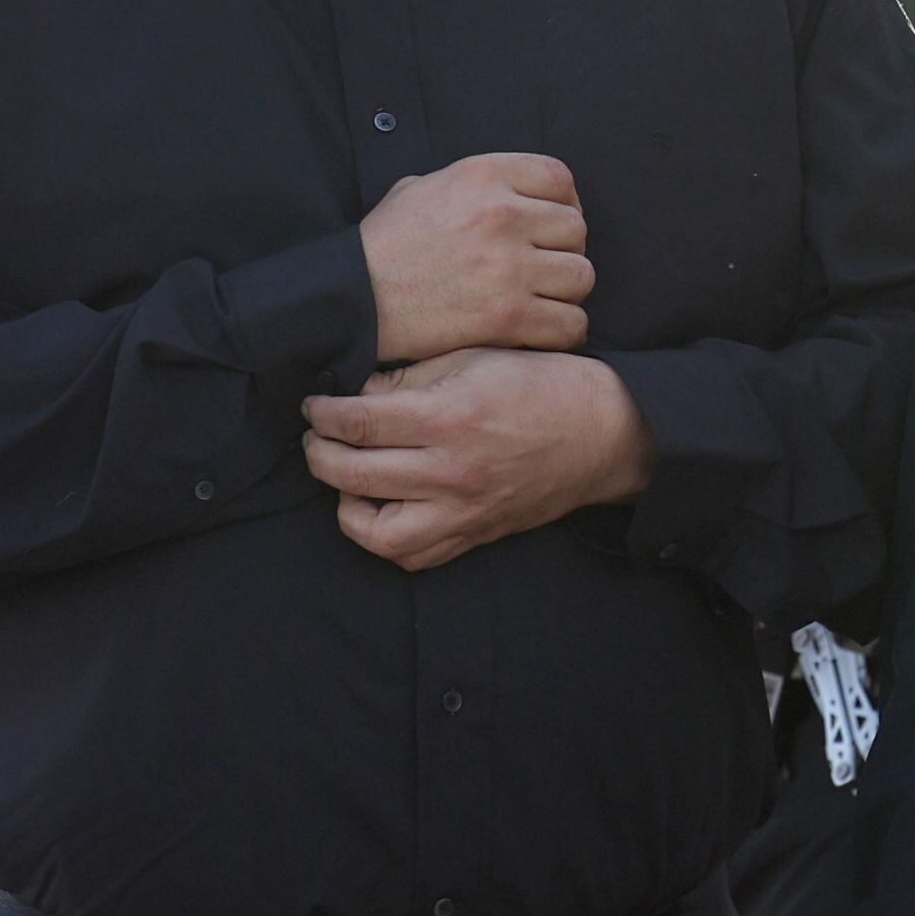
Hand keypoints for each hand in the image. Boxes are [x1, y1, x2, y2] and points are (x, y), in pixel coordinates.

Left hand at [300, 349, 647, 570]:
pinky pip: (415, 556)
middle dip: (320, 454)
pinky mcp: (474, 535)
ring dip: (347, 507)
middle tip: (316, 438)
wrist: (602, 433)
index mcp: (450, 418)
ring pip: (377, 533)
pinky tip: (381, 507)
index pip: (360, 423)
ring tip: (347, 479)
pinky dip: (386, 538)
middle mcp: (452, 472)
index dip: (323, 414)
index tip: (313, 406)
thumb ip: (408, 378)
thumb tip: (356, 396)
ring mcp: (463, 511)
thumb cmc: (539, 384)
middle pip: (354, 475)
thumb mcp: (471, 359)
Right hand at [358, 153, 591, 364]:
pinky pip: (570, 322)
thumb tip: (505, 192)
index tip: (551, 224)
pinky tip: (538, 329)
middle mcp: (503, 215)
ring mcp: (509, 267)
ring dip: (565, 291)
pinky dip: (561, 330)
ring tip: (541, 299)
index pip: (559, 178)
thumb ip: (469, 185)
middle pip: (576, 228)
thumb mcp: (419, 188)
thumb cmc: (382, 246)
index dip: (564, 202)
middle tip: (542, 267)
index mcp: (482, 176)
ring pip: (581, 276)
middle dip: (564, 249)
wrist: (354, 298)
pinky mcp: (507, 317)